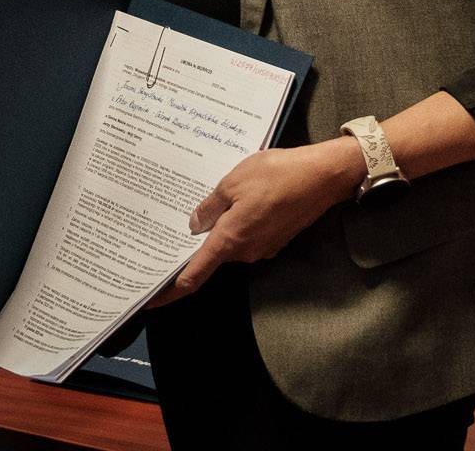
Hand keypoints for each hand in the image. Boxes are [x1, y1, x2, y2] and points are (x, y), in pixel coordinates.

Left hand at [148, 139, 364, 306]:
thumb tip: (194, 224)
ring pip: (231, 244)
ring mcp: (264, 247)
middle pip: (212, 257)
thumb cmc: (277, 175)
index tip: (150, 300)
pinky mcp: (276, 238)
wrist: (323, 176)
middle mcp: (246, 252)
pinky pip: (248, 236)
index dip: (171, 289)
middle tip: (169, 232)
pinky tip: (236, 203)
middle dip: (194, 248)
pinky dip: (238, 225)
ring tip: (205, 207)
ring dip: (220, 231)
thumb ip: (210, 206)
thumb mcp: (233, 182)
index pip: (195, 275)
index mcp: (231, 240)